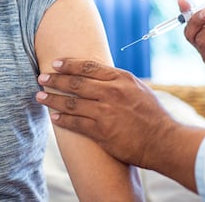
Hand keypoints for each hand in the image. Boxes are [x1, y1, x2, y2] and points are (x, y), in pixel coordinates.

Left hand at [36, 58, 175, 168]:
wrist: (164, 140)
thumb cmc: (153, 114)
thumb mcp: (139, 89)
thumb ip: (119, 82)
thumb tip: (101, 76)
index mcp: (121, 79)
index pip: (88, 67)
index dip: (69, 64)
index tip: (55, 63)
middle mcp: (112, 92)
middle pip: (76, 83)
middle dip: (55, 80)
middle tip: (42, 78)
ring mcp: (106, 112)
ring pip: (72, 103)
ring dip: (53, 99)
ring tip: (40, 96)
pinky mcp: (102, 131)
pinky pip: (76, 123)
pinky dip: (62, 120)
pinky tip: (54, 117)